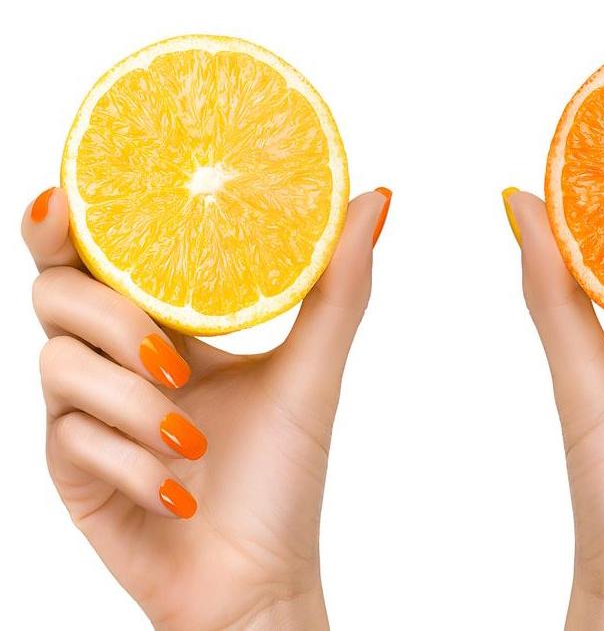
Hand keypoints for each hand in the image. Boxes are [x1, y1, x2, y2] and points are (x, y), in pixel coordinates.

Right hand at [24, 185, 391, 630]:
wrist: (256, 578)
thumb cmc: (282, 472)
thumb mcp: (313, 370)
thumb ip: (338, 283)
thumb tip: (378, 195)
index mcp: (165, 317)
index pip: (101, 250)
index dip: (67, 220)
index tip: (64, 193)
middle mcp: (115, 353)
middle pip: (57, 292)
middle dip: (110, 315)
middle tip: (168, 352)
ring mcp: (86, 409)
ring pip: (59, 363)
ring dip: (134, 401)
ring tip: (190, 434)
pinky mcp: (70, 466)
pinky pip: (73, 438)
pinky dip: (135, 463)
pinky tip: (180, 491)